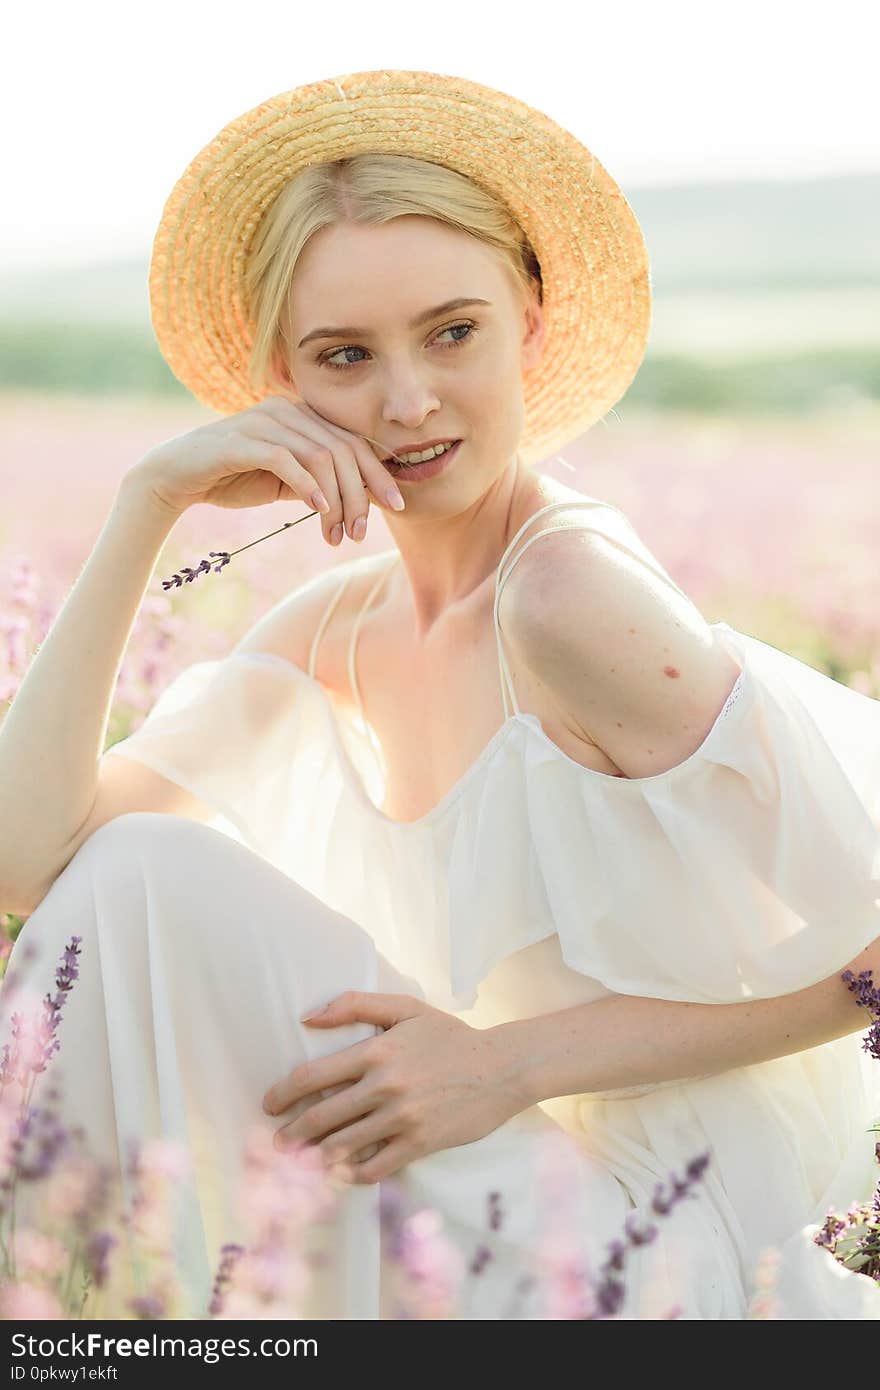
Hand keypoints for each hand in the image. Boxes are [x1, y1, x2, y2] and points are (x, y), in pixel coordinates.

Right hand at [131, 393, 405, 547]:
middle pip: (343, 450)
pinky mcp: (242, 440)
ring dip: (336, 500)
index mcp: (301, 415)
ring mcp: (263, 421)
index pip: (352, 442)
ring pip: (320, 457)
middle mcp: (286, 410)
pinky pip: (286, 461)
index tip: (396, 506)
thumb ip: (318, 482)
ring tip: (338, 532)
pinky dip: (308, 487)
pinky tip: (319, 512)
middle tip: (361, 532)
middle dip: (360, 494)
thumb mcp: (285, 482)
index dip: (378, 474)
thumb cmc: (233, 478)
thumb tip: (359, 501)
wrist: (177, 477)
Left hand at [260, 991, 526, 1184]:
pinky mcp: (420, 1144)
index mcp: (376, 1051)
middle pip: (320, 1117)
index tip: (269, 1104)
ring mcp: (402, 1118)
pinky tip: (340, 1175)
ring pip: (342, 1147)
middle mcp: (384, 1086)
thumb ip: (355, 1005)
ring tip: (298, 1164)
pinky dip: (352, 1175)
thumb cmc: (451, 1036)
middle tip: (276, 1144)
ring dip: (313, 1158)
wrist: (502, 1067)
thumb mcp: (406, 1008)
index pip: (313, 1076)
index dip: (283, 1093)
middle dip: (291, 1134)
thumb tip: (308, 1018)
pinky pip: (374, 1168)